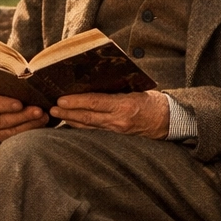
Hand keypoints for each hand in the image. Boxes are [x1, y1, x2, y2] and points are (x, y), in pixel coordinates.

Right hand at [0, 92, 49, 141]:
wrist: (5, 112)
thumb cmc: (10, 97)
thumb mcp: (9, 91)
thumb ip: (16, 89)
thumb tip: (30, 81)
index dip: (6, 104)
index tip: (19, 104)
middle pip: (5, 120)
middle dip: (24, 115)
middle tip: (39, 111)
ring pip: (12, 131)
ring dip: (30, 124)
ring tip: (44, 117)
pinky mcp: (6, 139)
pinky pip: (19, 138)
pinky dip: (31, 131)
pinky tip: (42, 125)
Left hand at [51, 90, 170, 137]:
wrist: (170, 121)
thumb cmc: (154, 102)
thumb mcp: (136, 90)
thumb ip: (116, 89)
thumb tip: (93, 83)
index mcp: (125, 105)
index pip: (95, 103)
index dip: (76, 102)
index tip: (60, 100)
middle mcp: (119, 120)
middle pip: (87, 117)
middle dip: (67, 113)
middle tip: (51, 109)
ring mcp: (117, 131)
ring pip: (88, 127)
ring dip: (71, 121)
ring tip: (57, 116)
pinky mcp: (117, 137)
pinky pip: (95, 132)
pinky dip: (82, 127)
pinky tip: (73, 123)